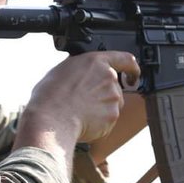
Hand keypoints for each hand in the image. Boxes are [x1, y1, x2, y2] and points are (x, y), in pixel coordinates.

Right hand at [21, 51, 140, 145]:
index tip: (132, 75)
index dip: (131, 68)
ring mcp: (113, 98)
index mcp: (96, 62)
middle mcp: (109, 78)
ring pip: (112, 105)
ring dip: (100, 109)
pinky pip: (107, 120)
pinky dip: (98, 123)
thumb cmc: (51, 95)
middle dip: (104, 95)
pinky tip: (82, 121)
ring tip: (79, 112)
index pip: (125, 59)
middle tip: (84, 101)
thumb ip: (82, 69)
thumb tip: (83, 74)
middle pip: (115, 87)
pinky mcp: (112, 117)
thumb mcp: (63, 70)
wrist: (52, 119)